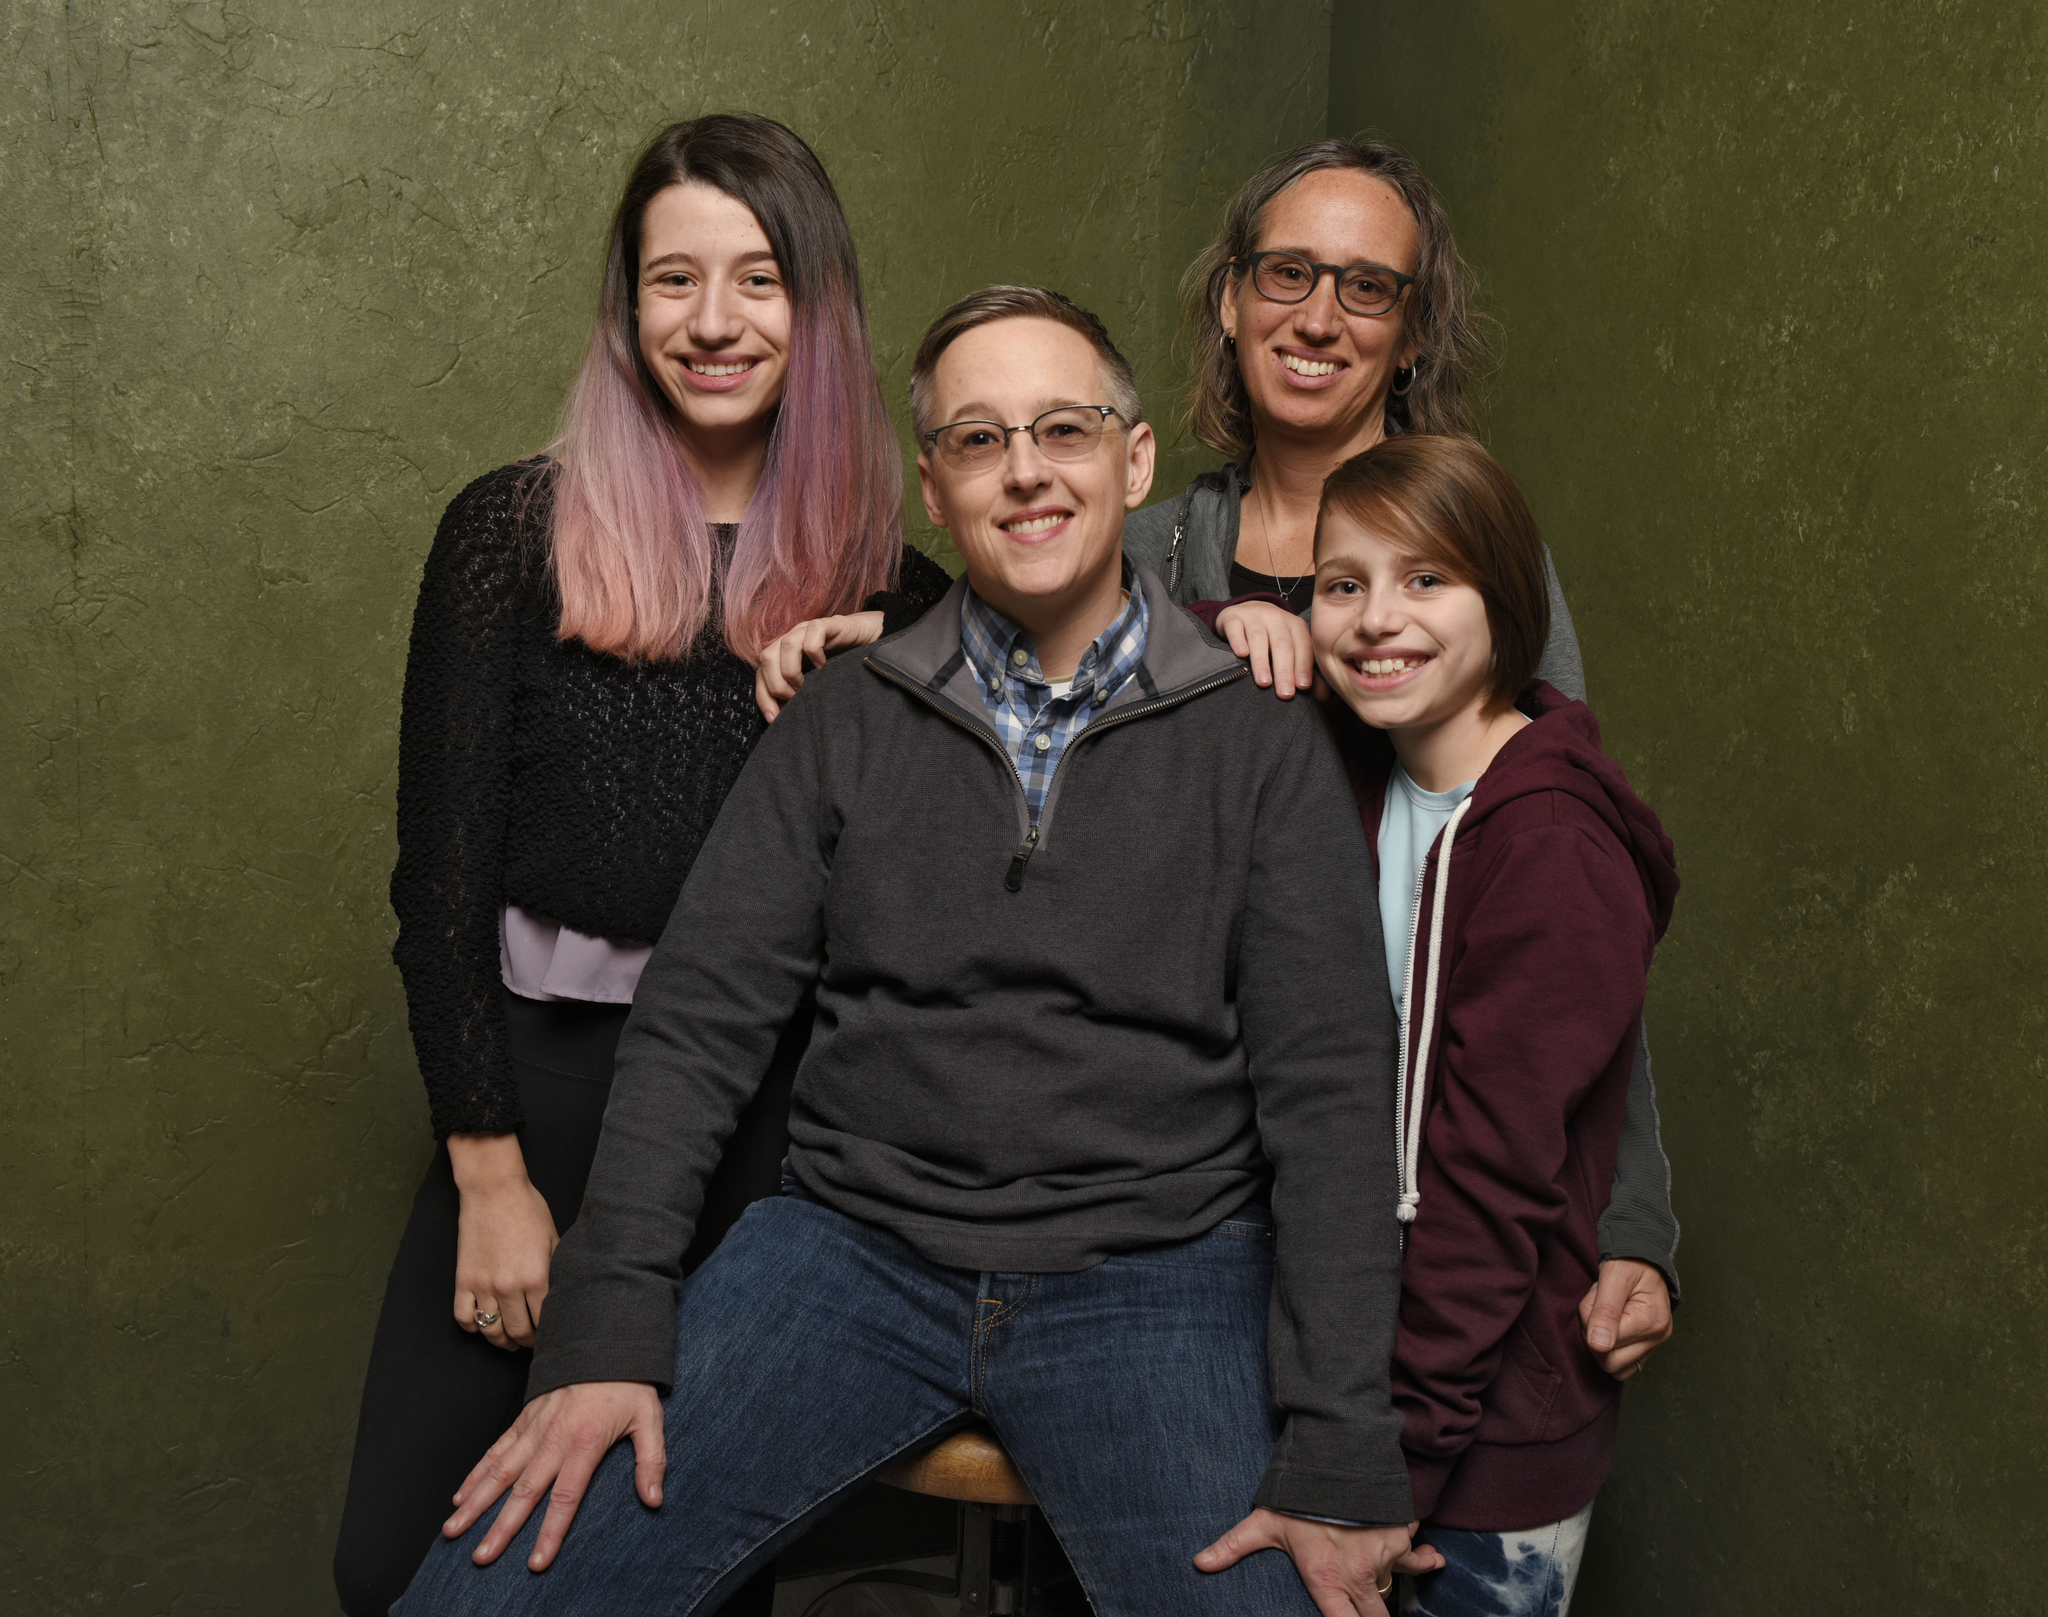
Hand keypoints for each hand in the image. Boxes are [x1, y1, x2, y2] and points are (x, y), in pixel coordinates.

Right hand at [444, 1380, 664, 1569]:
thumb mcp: (650, 1418)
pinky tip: (460, 1495)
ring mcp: (534, 1428)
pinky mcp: (524, 1417)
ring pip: (500, 1471)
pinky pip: (496, 1449)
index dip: (550, 1532)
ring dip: (476, 1502)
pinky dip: (476, 1472)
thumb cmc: (629, 1383)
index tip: (536, 1562)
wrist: (605, 1339)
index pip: (565, 1498)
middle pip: (523, 1492)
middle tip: (482, 1557)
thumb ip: (651, 1461)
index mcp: (585, 1443)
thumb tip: (654, 1500)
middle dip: (500, 1527)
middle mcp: (553, 1439)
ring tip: (454, 1529)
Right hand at [448, 1133, 558, 1350]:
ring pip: (491, 1331)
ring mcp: (483, 1286)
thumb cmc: (529, 1210)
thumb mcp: (554, 1240)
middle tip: (533, 1342)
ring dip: (502, 1341)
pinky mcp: (463, 1281)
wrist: (494, 1190)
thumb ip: (558, 1271)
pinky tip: (483, 1325)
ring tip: (510, 1341)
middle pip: (519, 1331)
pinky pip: (463, 1317)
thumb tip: (565, 1297)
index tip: (553, 1335)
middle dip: (528, 1341)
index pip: (545, 1321)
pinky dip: (473, 1327)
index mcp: (537, 1278)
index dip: (550, 1333)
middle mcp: (509, 1287)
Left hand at [754, 610, 885, 720]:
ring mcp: (808, 630)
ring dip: (791, 670)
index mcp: (784, 654)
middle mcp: (792, 639)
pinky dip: (814, 651)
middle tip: (794, 699)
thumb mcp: (815, 682)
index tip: (774, 719)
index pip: (760, 673)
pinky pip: (813, 632)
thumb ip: (799, 694)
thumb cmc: (841, 664)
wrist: (870, 639)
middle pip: (766, 657)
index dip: (763, 696)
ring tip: (806, 686)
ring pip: (786, 644)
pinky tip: (824, 666)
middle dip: (776, 684)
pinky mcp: (828, 624)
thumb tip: (784, 717)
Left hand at [1195, 1509, 1442, 1615]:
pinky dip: (1419, 1554)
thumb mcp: (1264, 1521)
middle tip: (1369, 1613)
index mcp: (1325, 1579)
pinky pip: (1413, 1555)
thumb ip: (1233, 1546)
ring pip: (1390, 1584)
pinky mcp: (1402, 1537)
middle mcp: (1358, 1575)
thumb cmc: (1298, 1493)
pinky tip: (1431, 1558)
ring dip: (1386, 1578)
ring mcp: (1384, 1557)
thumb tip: (1199, 1563)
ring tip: (1382, 1574)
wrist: (1340, 1453)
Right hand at [1217, 601, 1322, 700]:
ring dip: (1262, 661)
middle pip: (1282, 644)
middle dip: (1284, 670)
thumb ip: (1305, 671)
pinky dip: (1238, 641)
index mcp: (1295, 626)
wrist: (1246, 611)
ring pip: (1259, 638)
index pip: (1302, 646)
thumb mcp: (1291, 649)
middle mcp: (1276, 618)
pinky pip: (1235, 628)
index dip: (1303, 666)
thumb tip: (1322, 696)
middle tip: (1284, 693)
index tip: (1302, 687)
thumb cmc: (1272, 636)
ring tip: (1264, 682)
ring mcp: (1254, 616)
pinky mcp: (1233, 617)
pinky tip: (1242, 655)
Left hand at [1580, 1257, 1673, 1379]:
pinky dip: (1609, 1348)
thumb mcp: (1614, 1277)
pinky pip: (1622, 1364)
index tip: (1596, 1298)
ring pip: (1615, 1367)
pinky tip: (1610, 1325)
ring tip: (1604, 1316)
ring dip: (1600, 1344)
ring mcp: (1653, 1345)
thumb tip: (1599, 1345)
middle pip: (1611, 1363)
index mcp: (1652, 1322)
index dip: (1591, 1322)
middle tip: (1598, 1307)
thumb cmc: (1629, 1262)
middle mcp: (1657, 1338)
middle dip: (1594, 1335)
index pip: (1606, 1346)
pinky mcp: (1646, 1347)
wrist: (1642, 1256)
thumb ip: (1605, 1310)